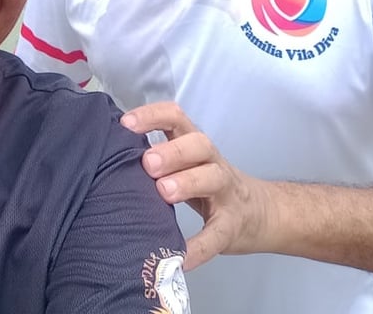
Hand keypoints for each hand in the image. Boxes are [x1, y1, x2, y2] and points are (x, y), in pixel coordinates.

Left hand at [121, 102, 268, 270]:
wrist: (261, 214)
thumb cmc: (208, 183)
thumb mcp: (188, 163)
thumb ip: (160, 156)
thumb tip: (112, 154)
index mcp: (195, 144)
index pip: (176, 118)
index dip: (152, 116)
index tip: (126, 124)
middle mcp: (212, 162)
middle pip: (199, 143)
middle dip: (172, 150)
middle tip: (147, 163)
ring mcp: (226, 193)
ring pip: (213, 178)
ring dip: (187, 182)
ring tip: (163, 192)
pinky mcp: (232, 226)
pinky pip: (216, 235)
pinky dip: (199, 247)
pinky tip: (180, 258)